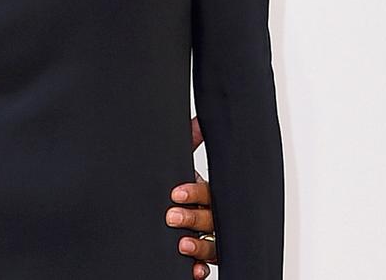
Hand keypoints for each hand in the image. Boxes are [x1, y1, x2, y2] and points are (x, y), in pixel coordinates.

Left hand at [166, 117, 216, 278]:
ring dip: (199, 245)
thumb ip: (190, 144)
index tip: (175, 193)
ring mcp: (212, 240)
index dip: (194, 193)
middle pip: (211, 219)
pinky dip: (200, 268)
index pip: (208, 192)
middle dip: (192, 218)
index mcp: (210, 194)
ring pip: (213, 245)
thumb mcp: (183, 168)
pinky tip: (194, 270)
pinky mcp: (204, 258)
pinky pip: (207, 266)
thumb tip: (198, 121)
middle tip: (171, 216)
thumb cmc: (184, 192)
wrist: (175, 220)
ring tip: (182, 244)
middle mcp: (214, 218)